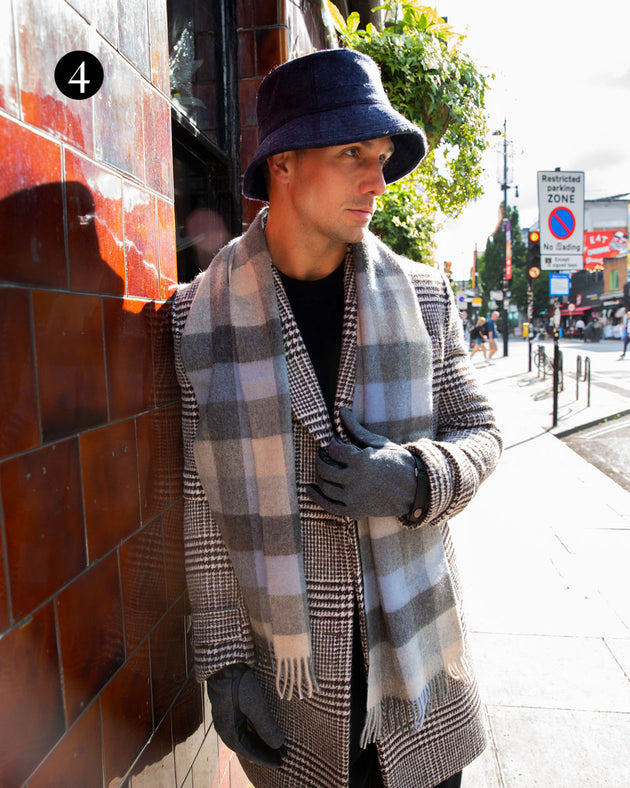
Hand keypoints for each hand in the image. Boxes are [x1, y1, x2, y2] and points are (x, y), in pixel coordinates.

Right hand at [206, 664, 284, 767]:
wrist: (225, 662)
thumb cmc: (238, 683)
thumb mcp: (255, 705)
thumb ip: (266, 726)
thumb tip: (279, 745)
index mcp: (229, 731)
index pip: (249, 752)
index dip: (266, 758)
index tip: (281, 763)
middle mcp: (226, 728)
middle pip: (248, 746)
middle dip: (265, 752)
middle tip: (283, 756)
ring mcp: (228, 718)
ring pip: (246, 737)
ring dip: (262, 742)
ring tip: (277, 746)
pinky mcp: (231, 709)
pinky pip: (244, 727)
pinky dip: (256, 733)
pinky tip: (265, 732)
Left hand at [307, 408, 421, 519]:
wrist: (415, 489)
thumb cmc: (398, 463)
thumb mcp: (379, 443)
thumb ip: (356, 429)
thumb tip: (341, 410)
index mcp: (362, 461)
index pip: (334, 451)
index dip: (330, 445)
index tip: (332, 442)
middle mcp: (355, 481)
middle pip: (324, 469)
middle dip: (320, 459)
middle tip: (323, 454)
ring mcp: (354, 498)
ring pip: (325, 486)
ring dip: (319, 475)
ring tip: (321, 467)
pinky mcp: (355, 511)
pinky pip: (329, 506)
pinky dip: (316, 497)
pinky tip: (310, 488)